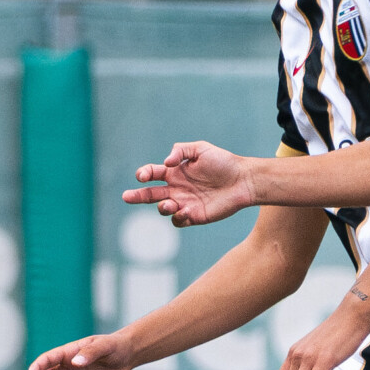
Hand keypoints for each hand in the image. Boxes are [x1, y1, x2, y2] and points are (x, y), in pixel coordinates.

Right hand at [121, 142, 255, 225]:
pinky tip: (185, 211)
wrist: (243, 180)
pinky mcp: (194, 216)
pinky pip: (178, 221)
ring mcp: (184, 203)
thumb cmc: (223, 162)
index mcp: (175, 172)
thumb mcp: (201, 149)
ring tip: (169, 203)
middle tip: (126, 196)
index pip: (152, 173)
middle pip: (150, 194)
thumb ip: (180, 150)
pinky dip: (177, 217)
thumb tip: (165, 162)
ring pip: (162, 208)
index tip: (143, 175)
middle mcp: (177, 188)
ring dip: (161, 207)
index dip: (144, 173)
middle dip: (136, 196)